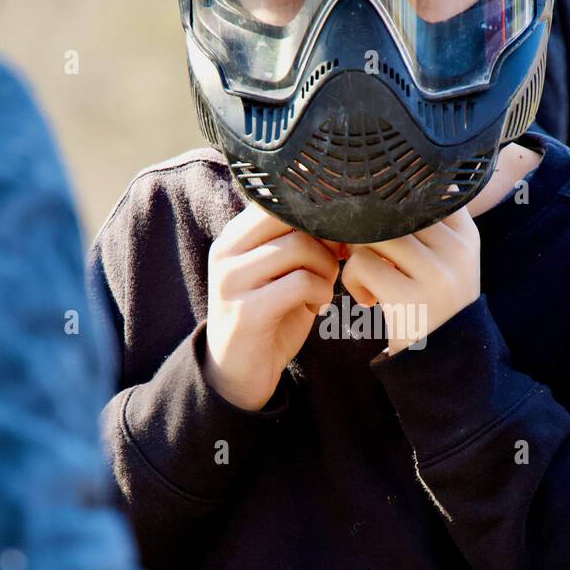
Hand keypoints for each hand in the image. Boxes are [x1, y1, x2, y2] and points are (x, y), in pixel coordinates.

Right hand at [204, 205, 339, 410]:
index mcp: (235, 236)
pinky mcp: (246, 311)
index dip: (316, 214)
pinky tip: (318, 306)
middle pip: (291, 216)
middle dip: (325, 238)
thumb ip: (301, 242)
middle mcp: (226, 251)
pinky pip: (299, 283)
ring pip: (298, 247)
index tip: (334, 238)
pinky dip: (320, 291)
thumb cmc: (270, 316)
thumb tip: (342, 218)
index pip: (280, 199)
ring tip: (325, 287)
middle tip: (336, 262)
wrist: (239, 371)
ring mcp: (232, 280)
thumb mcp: (282, 272)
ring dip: (325, 267)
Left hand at [341, 204, 480, 354]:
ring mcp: (437, 273)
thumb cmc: (433, 304)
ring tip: (370, 281)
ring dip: (358, 257)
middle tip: (369, 259)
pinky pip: (361, 265)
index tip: (381, 226)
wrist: (444, 364)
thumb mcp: (446, 259)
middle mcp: (457, 249)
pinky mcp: (411, 298)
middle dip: (367, 233)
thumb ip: (423, 223)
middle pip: (390, 211)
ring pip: (372, 234)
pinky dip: (353, 281)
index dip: (389, 202)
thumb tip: (375, 182)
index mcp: (466, 233)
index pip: (421, 191)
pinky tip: (368, 299)